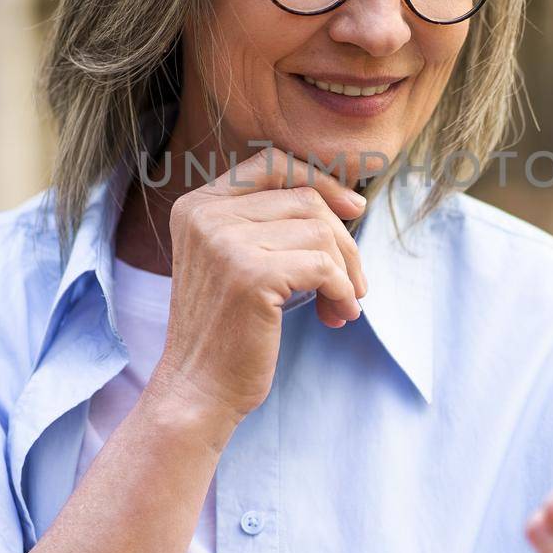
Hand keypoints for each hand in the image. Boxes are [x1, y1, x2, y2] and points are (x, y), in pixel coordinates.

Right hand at [147, 146, 367, 425]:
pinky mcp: (251, 275)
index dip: (320, 179)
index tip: (354, 208)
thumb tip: (351, 200)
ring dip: (346, 272)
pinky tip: (338, 315)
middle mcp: (207, 215)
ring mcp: (226, 243)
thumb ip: (271, 223)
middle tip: (353, 284)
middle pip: (305, 199)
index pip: (271, 163)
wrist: (198, 390)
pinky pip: (324, 267)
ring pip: (321, 232)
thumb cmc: (227, 330)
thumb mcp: (237, 260)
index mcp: (198, 206)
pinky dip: (342, 292)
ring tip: (341, 305)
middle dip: (342, 241)